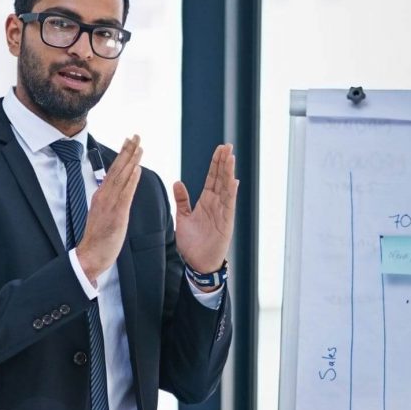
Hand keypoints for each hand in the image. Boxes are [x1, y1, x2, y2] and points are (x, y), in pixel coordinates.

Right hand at [77, 135, 142, 283]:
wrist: (90, 254)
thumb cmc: (98, 238)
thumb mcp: (103, 214)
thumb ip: (110, 201)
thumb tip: (118, 190)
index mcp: (101, 196)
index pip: (113, 171)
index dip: (122, 156)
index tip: (129, 142)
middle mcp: (104, 196)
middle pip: (117, 169)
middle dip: (127, 151)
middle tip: (135, 135)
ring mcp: (110, 204)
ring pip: (122, 177)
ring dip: (131, 160)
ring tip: (139, 146)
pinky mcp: (117, 213)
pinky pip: (125, 193)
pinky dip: (131, 180)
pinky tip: (136, 169)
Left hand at [174, 144, 238, 274]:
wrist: (197, 263)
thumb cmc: (192, 243)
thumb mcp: (183, 218)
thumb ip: (182, 200)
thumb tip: (177, 182)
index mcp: (206, 202)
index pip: (212, 178)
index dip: (215, 164)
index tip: (219, 149)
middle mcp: (216, 204)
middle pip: (221, 179)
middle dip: (224, 163)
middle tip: (227, 146)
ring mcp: (222, 213)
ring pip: (226, 189)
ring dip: (228, 173)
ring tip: (230, 158)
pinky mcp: (225, 223)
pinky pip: (229, 206)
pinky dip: (231, 193)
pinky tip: (233, 181)